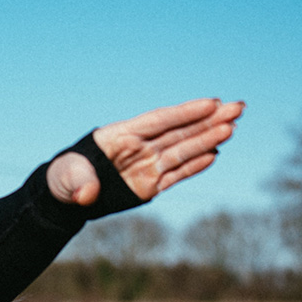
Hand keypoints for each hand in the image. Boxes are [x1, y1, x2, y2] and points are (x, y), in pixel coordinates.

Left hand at [47, 98, 244, 204]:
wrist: (64, 197)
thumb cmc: (63, 179)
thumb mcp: (65, 177)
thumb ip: (79, 181)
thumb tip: (87, 194)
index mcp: (119, 137)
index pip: (158, 121)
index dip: (184, 113)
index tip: (211, 103)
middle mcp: (138, 148)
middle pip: (178, 131)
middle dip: (207, 120)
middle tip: (238, 107)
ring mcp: (145, 166)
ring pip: (181, 150)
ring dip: (207, 140)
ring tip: (233, 129)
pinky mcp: (148, 186)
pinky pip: (175, 174)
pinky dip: (194, 165)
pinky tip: (215, 154)